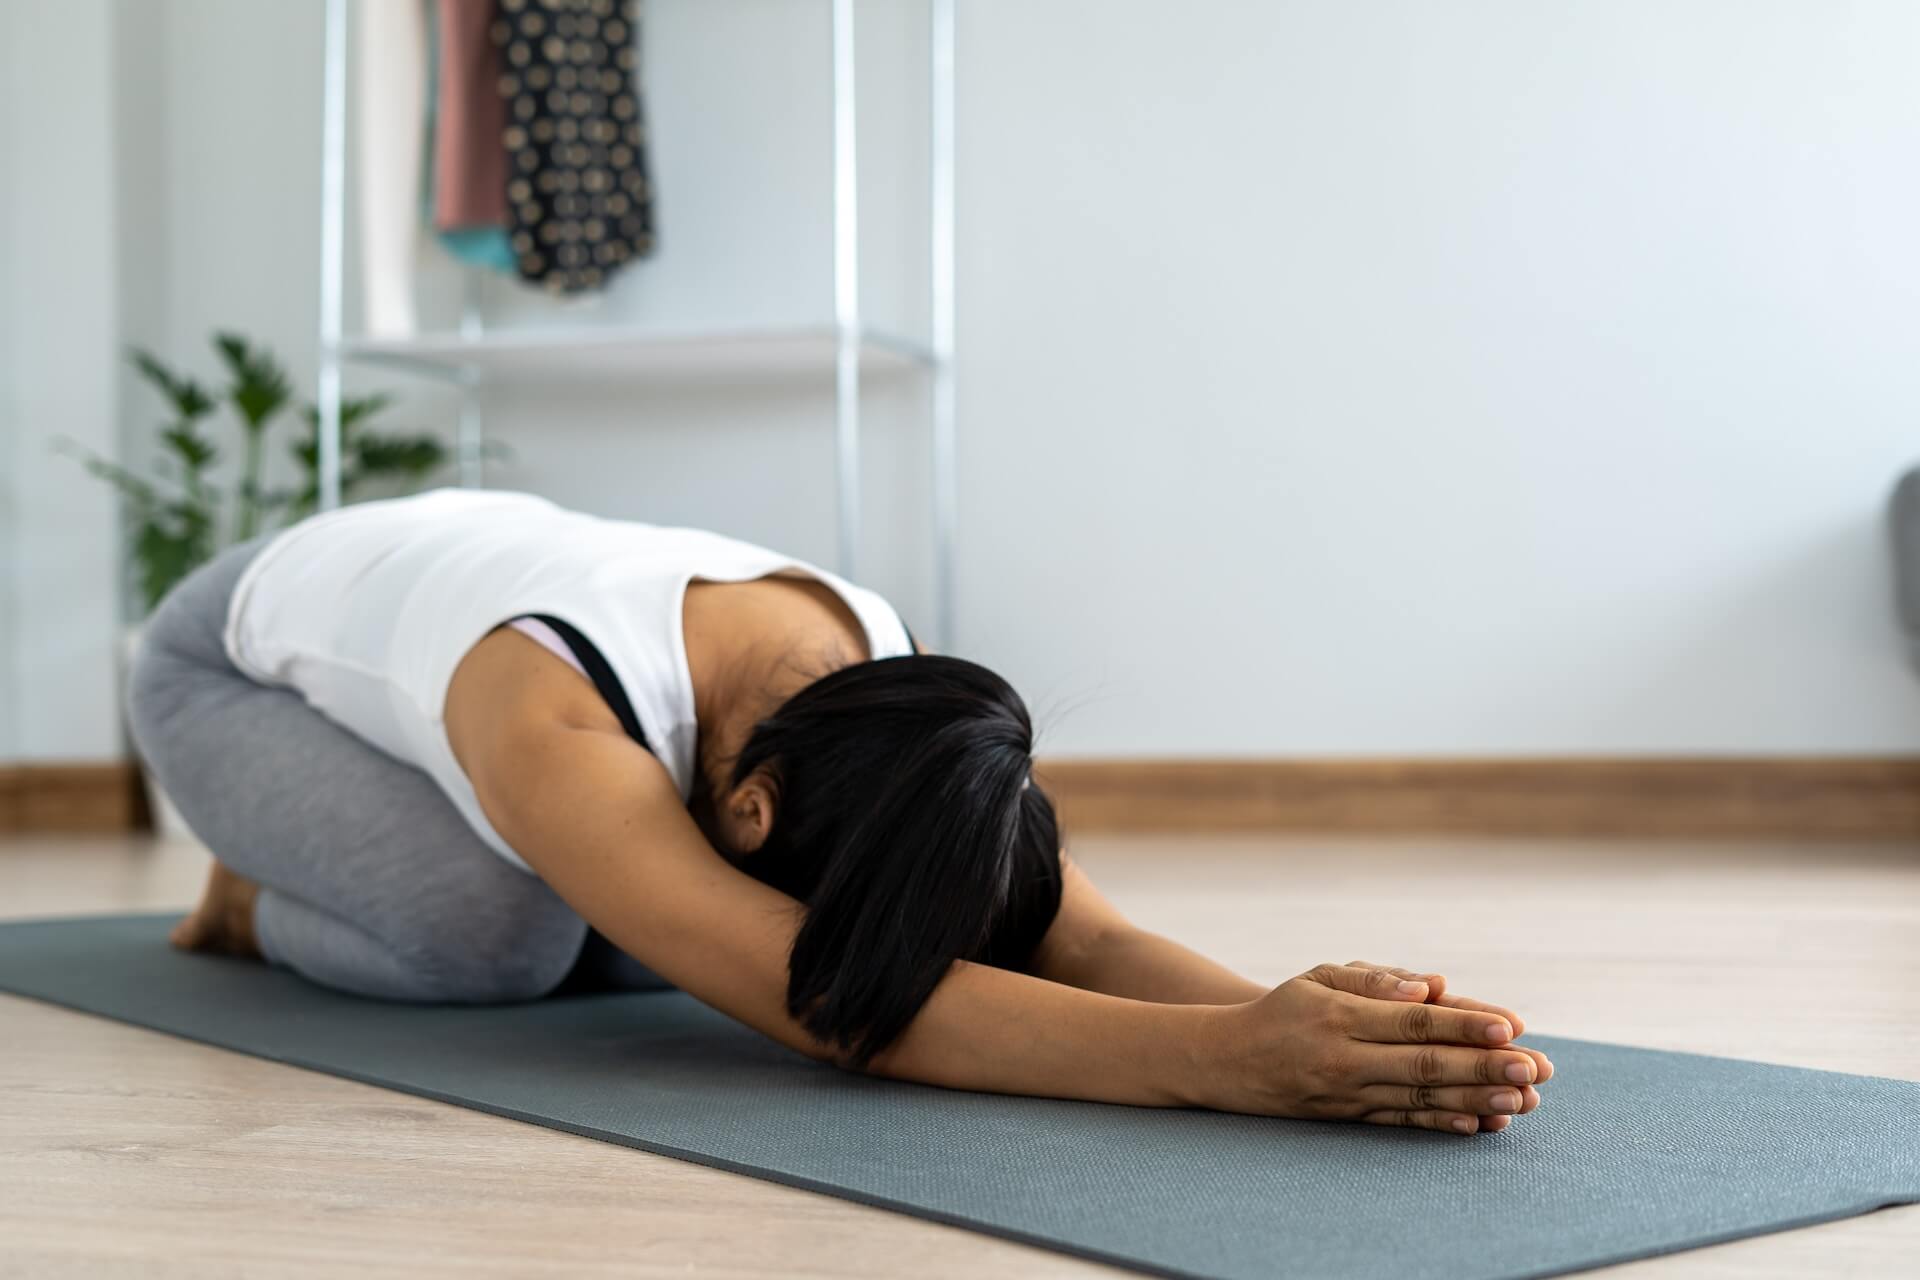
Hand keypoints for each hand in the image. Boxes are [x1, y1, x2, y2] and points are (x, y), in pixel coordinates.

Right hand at [1201, 961, 1551, 1134]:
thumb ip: (1374, 978)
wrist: (1227, 1060)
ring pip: (1421, 1099)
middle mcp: (1345, 1058)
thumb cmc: (1284, 1008)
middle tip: (1537, 1067)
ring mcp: (1347, 1094)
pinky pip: (1401, 1124)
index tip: (1510, 1026)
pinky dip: (1442, 1125)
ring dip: (1477, 1099)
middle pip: (1426, 1064)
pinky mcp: (1348, 1118)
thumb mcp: (1318, 977)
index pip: (1414, 1021)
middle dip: (1486, 1066)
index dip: (1464, 1024)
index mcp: (1340, 1014)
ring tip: (1524, 1098)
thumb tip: (1429, 987)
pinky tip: (1480, 1123)